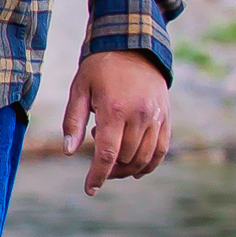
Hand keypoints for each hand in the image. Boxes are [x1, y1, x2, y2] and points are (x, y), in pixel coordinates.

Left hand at [62, 51, 170, 195]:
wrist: (134, 46)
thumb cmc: (100, 68)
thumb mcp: (80, 89)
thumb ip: (73, 121)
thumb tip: (69, 151)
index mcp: (114, 109)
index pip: (107, 153)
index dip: (98, 175)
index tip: (90, 190)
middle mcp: (139, 115)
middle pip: (126, 158)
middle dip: (109, 168)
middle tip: (97, 156)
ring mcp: (156, 117)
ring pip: (144, 158)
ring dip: (127, 168)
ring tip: (113, 158)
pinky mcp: (166, 117)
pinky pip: (161, 149)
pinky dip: (150, 164)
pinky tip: (136, 170)